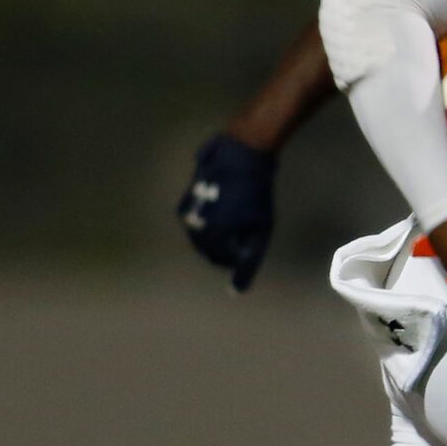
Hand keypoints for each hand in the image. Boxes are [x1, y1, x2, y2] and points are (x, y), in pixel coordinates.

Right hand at [177, 134, 276, 290]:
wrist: (243, 153)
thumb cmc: (257, 193)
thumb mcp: (261, 231)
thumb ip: (248, 263)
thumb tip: (235, 292)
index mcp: (213, 236)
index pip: (221, 260)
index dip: (237, 255)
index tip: (249, 239)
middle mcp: (194, 226)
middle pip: (207, 250)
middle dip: (224, 245)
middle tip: (242, 228)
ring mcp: (187, 212)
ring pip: (199, 236)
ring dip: (214, 232)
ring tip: (233, 215)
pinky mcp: (185, 199)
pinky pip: (194, 220)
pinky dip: (206, 219)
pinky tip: (221, 205)